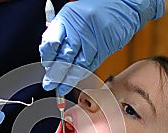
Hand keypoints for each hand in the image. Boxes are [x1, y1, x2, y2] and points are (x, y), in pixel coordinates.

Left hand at [40, 0, 164, 94]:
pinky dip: (81, 75)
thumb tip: (48, 56)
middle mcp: (80, 29)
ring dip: (68, 80)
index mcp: (67, 18)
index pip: (52, 42)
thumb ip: (58, 33)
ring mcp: (93, 40)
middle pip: (64, 57)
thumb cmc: (92, 10)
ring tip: (61, 89)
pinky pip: (90, 66)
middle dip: (55, 74)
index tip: (45, 66)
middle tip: (49, 84)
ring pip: (78, 65)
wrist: (122, 6)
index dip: (47, 58)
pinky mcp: (104, 49)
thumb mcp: (70, 15)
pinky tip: (74, 81)